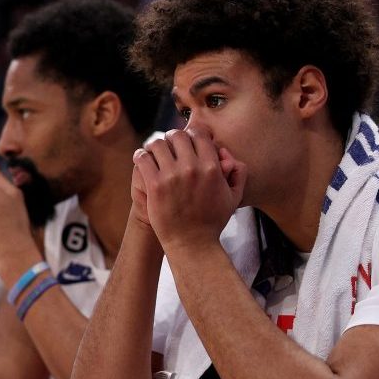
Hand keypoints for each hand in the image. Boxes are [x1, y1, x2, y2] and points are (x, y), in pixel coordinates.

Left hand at [133, 128, 246, 251]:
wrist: (192, 244)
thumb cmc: (212, 221)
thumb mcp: (233, 197)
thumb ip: (238, 172)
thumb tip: (226, 153)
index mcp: (211, 167)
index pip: (198, 134)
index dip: (191, 134)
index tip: (186, 140)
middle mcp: (192, 168)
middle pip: (177, 135)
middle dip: (172, 138)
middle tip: (168, 145)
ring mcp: (172, 176)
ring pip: (158, 144)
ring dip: (155, 146)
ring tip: (153, 152)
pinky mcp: (155, 186)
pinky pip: (143, 159)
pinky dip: (141, 156)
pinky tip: (141, 159)